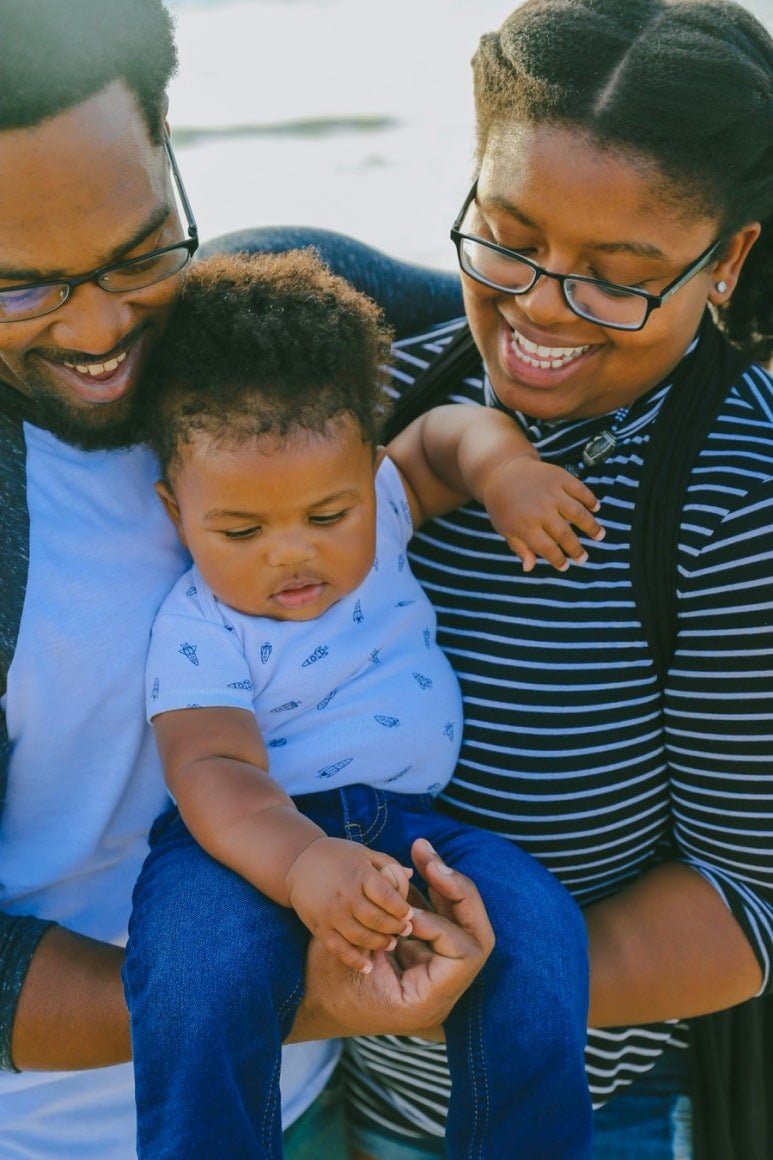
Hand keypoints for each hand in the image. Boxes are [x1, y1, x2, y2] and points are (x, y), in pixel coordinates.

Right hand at [286, 837, 413, 972]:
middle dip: (395, 928)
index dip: (402, 908)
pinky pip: (339, 949)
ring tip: (391, 943)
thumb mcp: (364, 853)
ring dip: (380, 944)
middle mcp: (346, 895)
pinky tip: (369, 967)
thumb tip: (410, 875)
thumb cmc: (337, 855)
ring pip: (361, 937)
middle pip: (377, 919)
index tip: (409, 914)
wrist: (297, 862)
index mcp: (359, 874)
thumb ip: (388, 864)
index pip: (387, 896)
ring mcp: (331, 914)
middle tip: (405, 930)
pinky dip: (354, 961)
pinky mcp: (320, 928)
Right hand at [293, 838, 494, 1039]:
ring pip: (461, 920)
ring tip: (422, 853)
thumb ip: (379, 924)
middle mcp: (440, 991)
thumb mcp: (348, 958)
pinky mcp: (421, 953)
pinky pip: (438, 917)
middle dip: (458, 891)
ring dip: (443, 884)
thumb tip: (405, 880)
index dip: (440, 926)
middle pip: (476, 933)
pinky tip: (420, 866)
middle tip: (430, 861)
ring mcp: (434, 972)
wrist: (309, 1002)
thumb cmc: (323, 985)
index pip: (465, 954)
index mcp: (428, 1001)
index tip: (407, 916)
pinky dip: (431, 892)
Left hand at [481, 456, 603, 571]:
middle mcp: (540, 510)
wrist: (502, 471)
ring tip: (599, 536)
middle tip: (583, 558)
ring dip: (590, 525)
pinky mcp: (559, 477)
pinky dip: (590, 499)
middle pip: (564, 534)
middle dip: (575, 549)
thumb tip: (529, 568)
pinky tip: (596, 509)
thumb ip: (519, 548)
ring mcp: (551, 492)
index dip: (557, 560)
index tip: (565, 566)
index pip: (547, 548)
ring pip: (577, 512)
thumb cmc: (503, 505)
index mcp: (525, 525)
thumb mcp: (505, 529)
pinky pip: (579, 490)